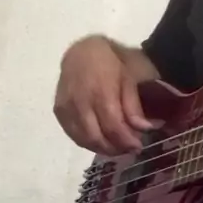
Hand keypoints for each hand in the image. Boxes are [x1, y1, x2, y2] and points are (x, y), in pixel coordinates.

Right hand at [54, 36, 154, 155]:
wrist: (81, 52)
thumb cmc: (110, 64)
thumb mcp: (128, 80)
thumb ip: (133, 106)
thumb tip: (144, 129)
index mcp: (100, 92)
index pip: (112, 126)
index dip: (126, 140)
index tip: (138, 147)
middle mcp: (80, 102)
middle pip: (96, 136)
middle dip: (115, 148)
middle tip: (129, 150)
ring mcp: (66, 107)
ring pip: (83, 139)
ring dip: (101, 148)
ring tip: (117, 148)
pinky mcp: (58, 111)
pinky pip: (72, 134)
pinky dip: (87, 142)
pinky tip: (100, 142)